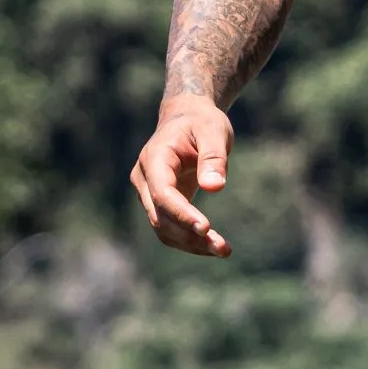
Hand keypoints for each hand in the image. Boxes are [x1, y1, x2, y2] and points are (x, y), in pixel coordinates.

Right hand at [130, 95, 233, 256]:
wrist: (188, 118)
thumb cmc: (201, 122)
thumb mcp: (213, 131)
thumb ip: (213, 158)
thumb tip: (214, 187)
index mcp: (154, 158)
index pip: (162, 193)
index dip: (182, 213)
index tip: (206, 228)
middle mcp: (144, 178)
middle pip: (161, 217)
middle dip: (190, 236)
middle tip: (224, 248)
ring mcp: (148, 193)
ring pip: (163, 229)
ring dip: (191, 244)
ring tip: (224, 250)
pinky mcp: (159, 204)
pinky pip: (170, 229)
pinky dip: (190, 240)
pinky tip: (213, 246)